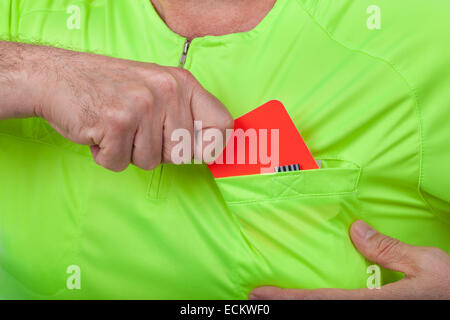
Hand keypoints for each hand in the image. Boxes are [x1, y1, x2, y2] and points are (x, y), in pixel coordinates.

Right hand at [23, 44, 231, 171]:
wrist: (57, 76)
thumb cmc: (109, 88)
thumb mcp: (155, 88)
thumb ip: (182, 113)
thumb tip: (208, 148)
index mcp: (182, 83)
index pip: (222, 124)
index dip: (211, 146)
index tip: (195, 151)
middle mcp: (167, 91)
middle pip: (182, 153)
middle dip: (157, 152)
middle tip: (136, 131)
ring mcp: (143, 105)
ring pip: (150, 162)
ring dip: (128, 153)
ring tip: (115, 127)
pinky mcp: (117, 122)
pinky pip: (120, 162)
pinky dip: (106, 155)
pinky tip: (100, 132)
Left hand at [249, 220, 449, 299]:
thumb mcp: (427, 265)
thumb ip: (389, 249)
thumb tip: (355, 229)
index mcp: (373, 305)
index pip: (317, 302)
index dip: (283, 300)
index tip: (255, 294)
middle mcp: (365, 316)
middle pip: (315, 314)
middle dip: (283, 308)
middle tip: (256, 299)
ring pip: (326, 318)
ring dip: (298, 309)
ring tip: (277, 300)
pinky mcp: (374, 317)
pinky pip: (339, 314)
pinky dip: (319, 306)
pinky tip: (313, 299)